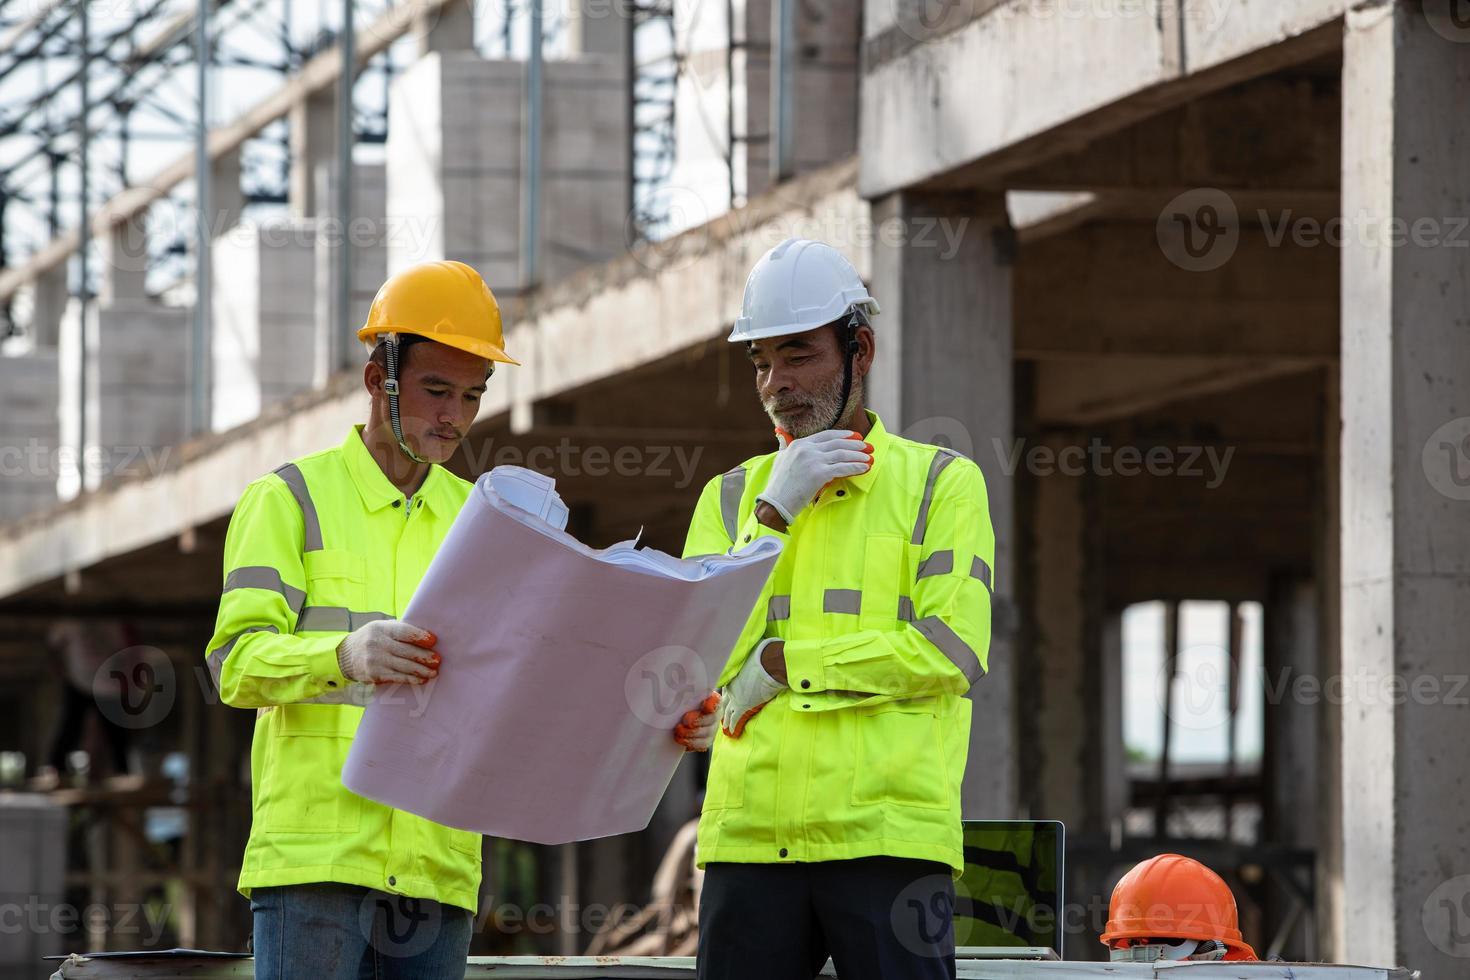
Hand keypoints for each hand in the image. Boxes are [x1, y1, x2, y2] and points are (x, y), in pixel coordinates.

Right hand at [336, 620, 439, 684]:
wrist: (345, 656)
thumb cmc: (372, 639)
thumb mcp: (381, 628)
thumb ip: (400, 631)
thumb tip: (427, 637)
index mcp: (381, 629)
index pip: (404, 632)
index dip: (420, 636)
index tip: (433, 640)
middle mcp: (377, 644)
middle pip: (406, 651)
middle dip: (424, 656)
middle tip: (437, 660)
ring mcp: (375, 660)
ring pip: (403, 666)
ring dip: (421, 670)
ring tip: (433, 672)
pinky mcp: (374, 674)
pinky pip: (397, 677)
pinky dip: (411, 679)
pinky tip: (421, 679)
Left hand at [674, 692, 719, 750]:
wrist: (681, 716)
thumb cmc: (684, 703)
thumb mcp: (685, 696)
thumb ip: (684, 692)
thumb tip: (674, 687)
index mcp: (713, 700)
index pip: (716, 701)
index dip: (712, 704)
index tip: (704, 705)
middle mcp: (715, 715)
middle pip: (712, 719)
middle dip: (698, 720)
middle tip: (685, 720)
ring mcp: (712, 729)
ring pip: (707, 733)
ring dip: (691, 733)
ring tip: (678, 731)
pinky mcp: (706, 741)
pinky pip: (701, 744)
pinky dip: (690, 743)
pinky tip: (680, 739)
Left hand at [719, 641, 786, 737]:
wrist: (770, 664)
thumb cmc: (764, 656)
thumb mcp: (751, 657)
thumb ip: (747, 660)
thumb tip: (751, 655)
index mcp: (731, 674)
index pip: (725, 687)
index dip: (724, 694)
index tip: (723, 699)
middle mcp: (730, 686)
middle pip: (724, 700)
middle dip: (722, 708)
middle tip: (720, 715)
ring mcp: (735, 697)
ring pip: (727, 711)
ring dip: (726, 719)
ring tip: (724, 726)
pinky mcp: (743, 705)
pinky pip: (735, 718)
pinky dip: (733, 725)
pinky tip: (732, 731)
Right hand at [756, 429, 871, 524]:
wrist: (775, 503)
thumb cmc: (778, 485)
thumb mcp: (780, 459)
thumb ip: (784, 445)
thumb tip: (781, 434)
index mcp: (798, 444)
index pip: (826, 435)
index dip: (843, 435)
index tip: (856, 437)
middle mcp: (806, 449)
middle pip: (837, 443)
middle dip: (855, 445)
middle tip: (868, 447)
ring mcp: (813, 460)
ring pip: (842, 454)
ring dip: (859, 456)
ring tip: (870, 458)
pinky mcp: (819, 473)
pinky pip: (842, 468)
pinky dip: (856, 467)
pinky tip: (864, 468)